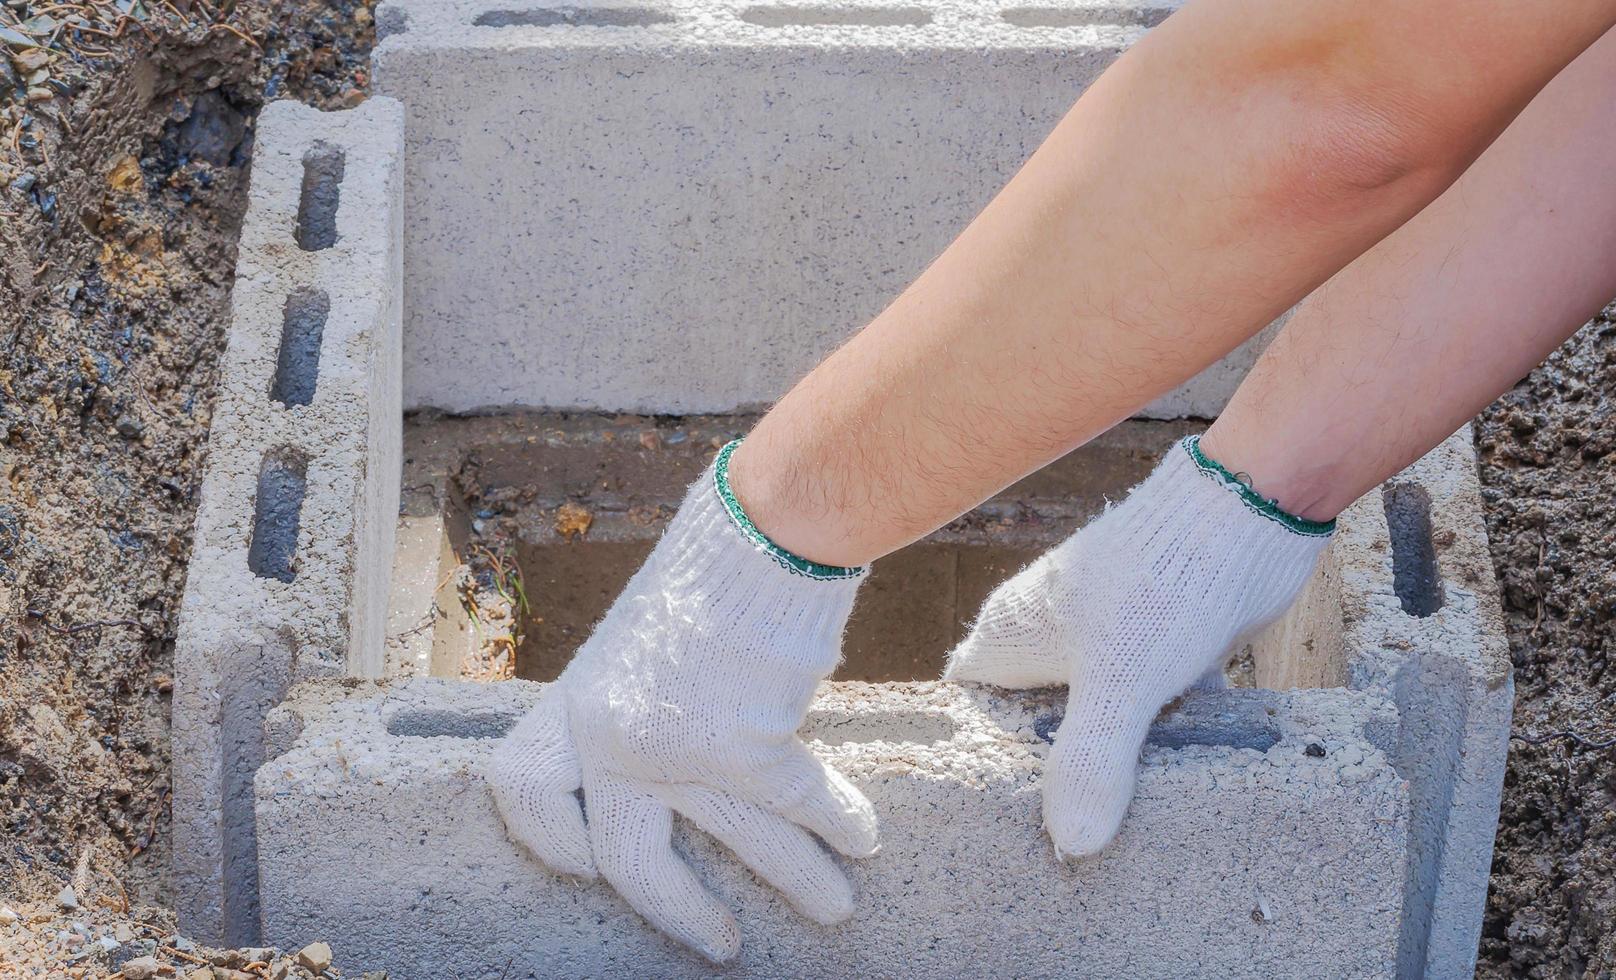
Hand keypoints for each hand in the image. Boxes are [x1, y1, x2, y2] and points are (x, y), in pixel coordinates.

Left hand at [487, 448, 877, 960]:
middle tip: (721, 942)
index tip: (587, 863)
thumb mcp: (642, 635)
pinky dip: (840, 822)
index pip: (523, 788)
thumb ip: (642, 695)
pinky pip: (800, 806)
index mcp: (579, 700)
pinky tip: (866, 835)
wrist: (761, 531)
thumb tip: (674, 741)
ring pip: (740, 841)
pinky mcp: (746, 750)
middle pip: (628, 859)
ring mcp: (678, 748)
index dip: (549, 839)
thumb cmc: (712, 569)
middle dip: (679, 911)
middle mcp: (614, 735)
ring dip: (795, 879)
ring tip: (837, 908)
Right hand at [945, 437, 1327, 857]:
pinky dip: (1153, 737)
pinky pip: (1140, 704)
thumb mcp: (1121, 680)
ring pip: (1089, 711)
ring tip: (1115, 822)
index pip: (966, 705)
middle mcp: (1047, 633)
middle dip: (1046, 772)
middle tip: (1064, 835)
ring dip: (1104, 758)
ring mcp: (1103, 637)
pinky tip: (1171, 778)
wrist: (1247, 512)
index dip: (971, 755)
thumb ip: (1091, 759)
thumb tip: (1072, 844)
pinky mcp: (1154, 642)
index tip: (991, 814)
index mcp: (1011, 633)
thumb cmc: (1166, 584)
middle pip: (1029, 717)